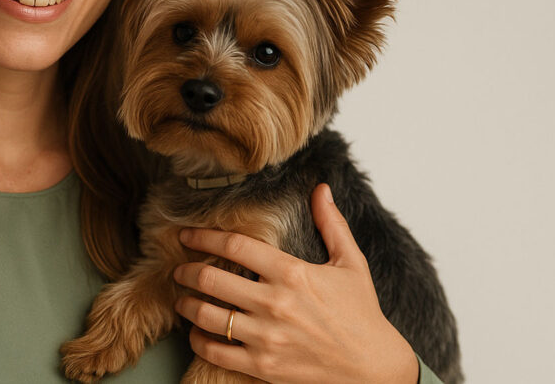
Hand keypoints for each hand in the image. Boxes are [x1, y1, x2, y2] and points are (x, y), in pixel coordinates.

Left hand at [173, 183, 418, 383]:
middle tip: (179, 268)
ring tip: (182, 299)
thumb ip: (331, 224)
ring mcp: (267, 337)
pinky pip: (216, 352)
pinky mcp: (264, 367)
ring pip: (207, 316)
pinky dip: (198, 341)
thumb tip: (320, 188)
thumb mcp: (351, 264)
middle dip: (187, 271)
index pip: (236, 246)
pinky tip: (197, 333)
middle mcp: (275, 304)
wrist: (376, 370)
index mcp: (292, 273)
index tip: (187, 235)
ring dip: (187, 305)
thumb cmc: (362, 314)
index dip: (204, 237)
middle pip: (212, 279)